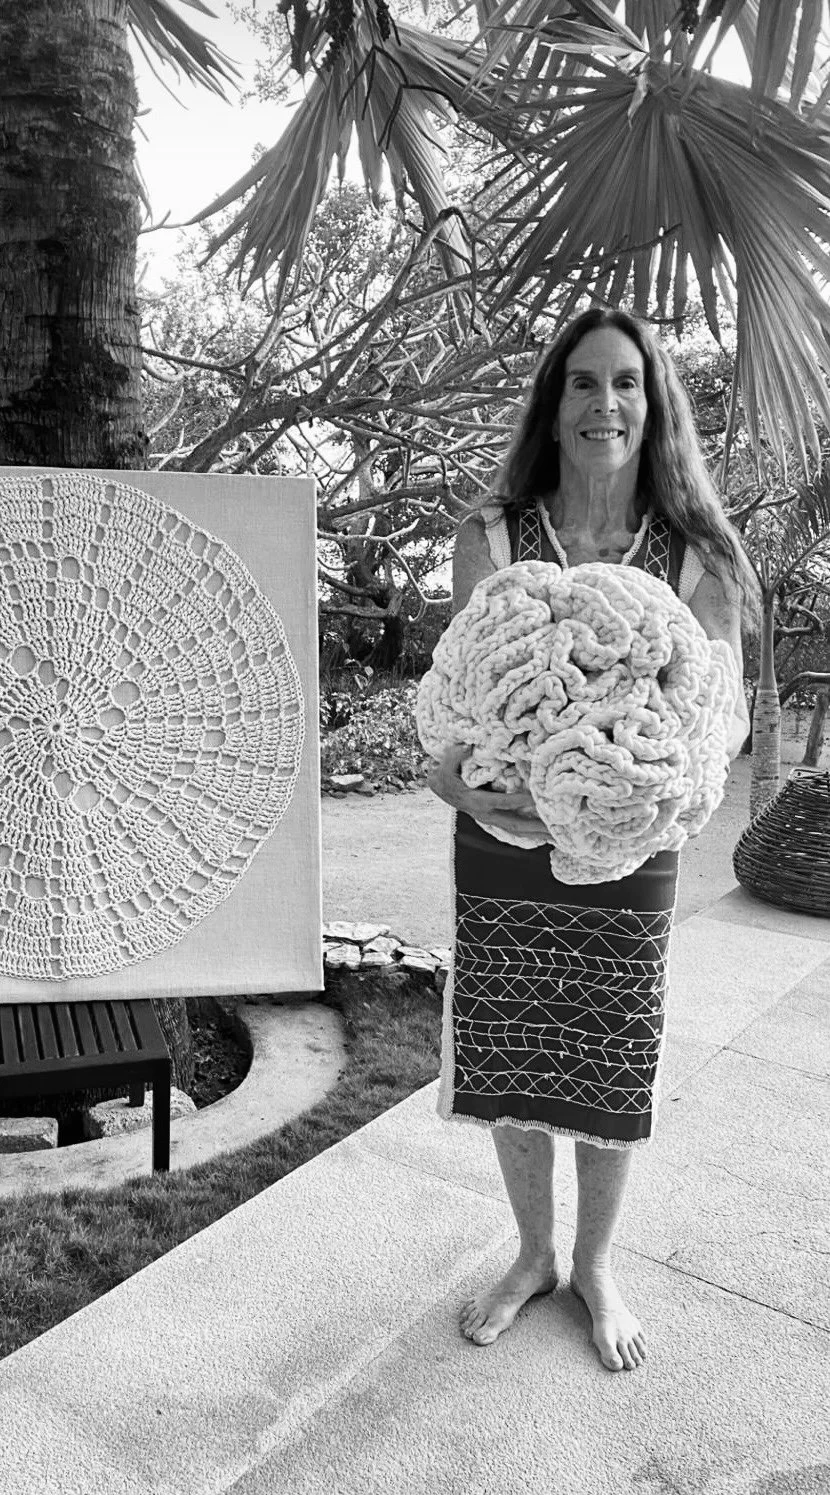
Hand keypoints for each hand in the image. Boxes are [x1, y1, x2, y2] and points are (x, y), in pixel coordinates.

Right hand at [425, 744, 551, 838]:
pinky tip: (548, 836)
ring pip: (517, 830)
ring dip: (538, 834)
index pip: (502, 802)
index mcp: (476, 801)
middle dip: (537, 828)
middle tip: (558, 831)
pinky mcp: (495, 819)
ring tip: (560, 838)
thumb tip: (465, 746)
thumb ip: (454, 755)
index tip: (538, 801)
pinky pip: (515, 829)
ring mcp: (491, 819)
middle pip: (515, 824)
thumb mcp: (444, 764)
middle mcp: (486, 814)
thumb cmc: (444, 775)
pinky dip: (532, 833)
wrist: (439, 790)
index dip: (519, 801)